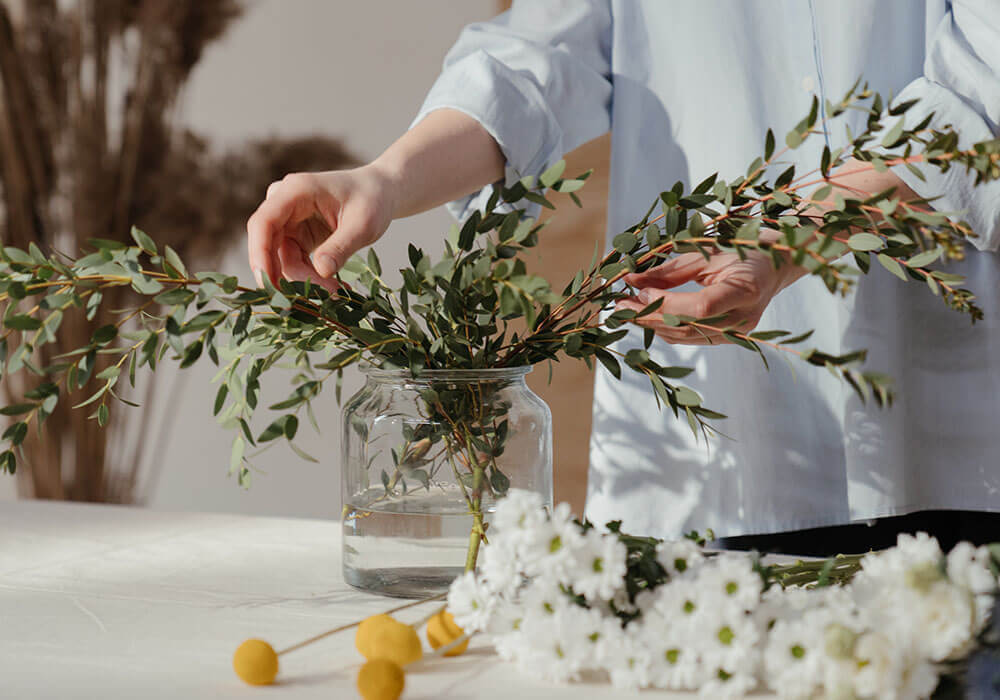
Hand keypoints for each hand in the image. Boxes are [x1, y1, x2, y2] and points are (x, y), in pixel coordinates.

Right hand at [246, 164, 395, 291]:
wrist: (379, 193)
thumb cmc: (372, 199)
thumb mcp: (362, 224)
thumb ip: (341, 247)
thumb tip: (322, 271)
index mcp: (295, 190)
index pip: (263, 222)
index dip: (259, 253)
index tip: (267, 282)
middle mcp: (284, 204)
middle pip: (268, 245)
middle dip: (286, 276)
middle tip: (316, 299)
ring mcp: (287, 221)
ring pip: (281, 259)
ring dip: (304, 281)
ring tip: (337, 293)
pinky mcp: (295, 236)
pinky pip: (292, 263)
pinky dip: (310, 279)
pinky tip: (334, 287)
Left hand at [616, 246, 803, 344]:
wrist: (778, 264)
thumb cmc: (745, 249)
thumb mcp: (708, 251)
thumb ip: (670, 269)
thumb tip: (631, 280)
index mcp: (746, 290)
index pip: (702, 308)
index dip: (667, 304)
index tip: (639, 291)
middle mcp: (744, 319)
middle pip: (689, 327)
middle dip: (649, 316)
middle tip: (619, 304)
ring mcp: (738, 333)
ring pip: (686, 337)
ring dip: (651, 325)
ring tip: (627, 309)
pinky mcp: (728, 338)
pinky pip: (691, 338)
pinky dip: (665, 328)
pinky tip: (646, 316)